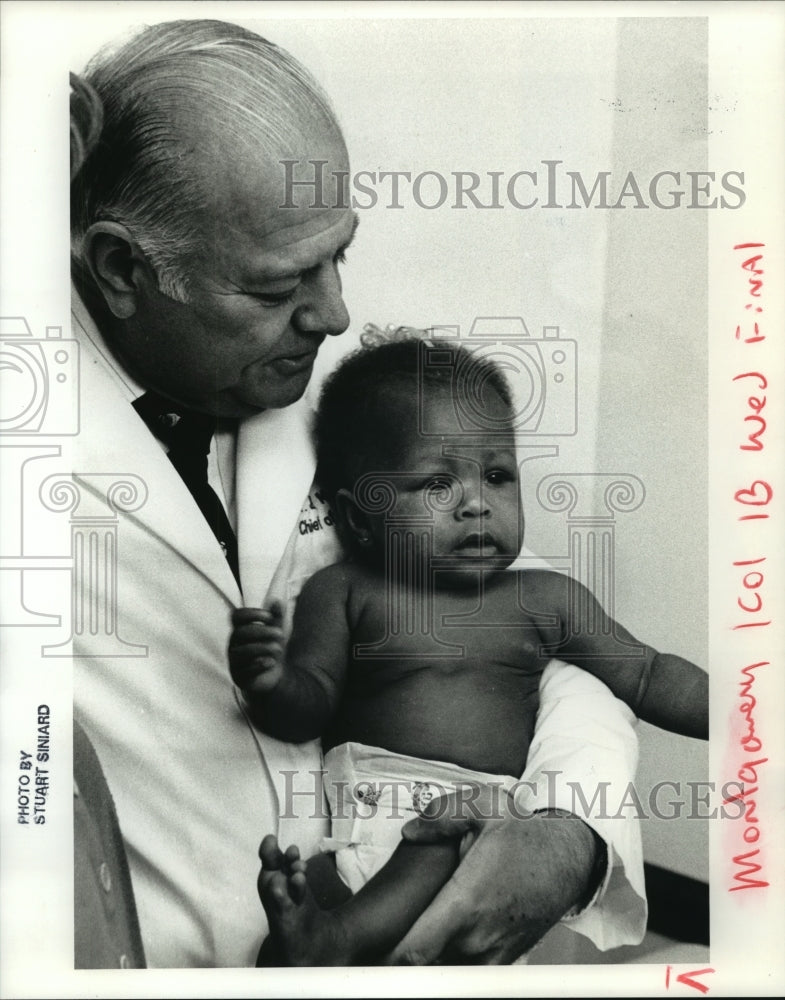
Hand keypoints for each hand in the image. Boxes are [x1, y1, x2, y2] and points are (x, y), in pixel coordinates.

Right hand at [228, 602, 284, 696]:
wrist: (272, 676)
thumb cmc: (271, 649)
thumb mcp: (276, 632)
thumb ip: (276, 618)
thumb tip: (277, 600)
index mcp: (240, 630)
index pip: (236, 616)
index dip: (251, 613)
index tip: (269, 616)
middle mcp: (234, 644)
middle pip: (241, 633)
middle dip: (262, 631)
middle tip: (280, 633)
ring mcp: (234, 661)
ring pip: (243, 651)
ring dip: (263, 648)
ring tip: (279, 649)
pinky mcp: (239, 677)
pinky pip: (245, 670)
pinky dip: (259, 665)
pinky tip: (271, 662)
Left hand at [390, 792, 604, 964]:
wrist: (569, 854)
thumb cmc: (524, 831)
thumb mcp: (482, 806)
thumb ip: (440, 817)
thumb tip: (411, 831)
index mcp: (465, 903)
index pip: (414, 952)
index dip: (389, 957)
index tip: (373, 949)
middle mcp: (478, 937)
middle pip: (428, 967)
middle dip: (407, 956)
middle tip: (391, 939)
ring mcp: (495, 952)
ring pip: (450, 970)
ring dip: (435, 958)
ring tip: (421, 938)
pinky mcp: (508, 958)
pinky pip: (473, 972)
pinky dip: (457, 962)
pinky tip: (448, 941)